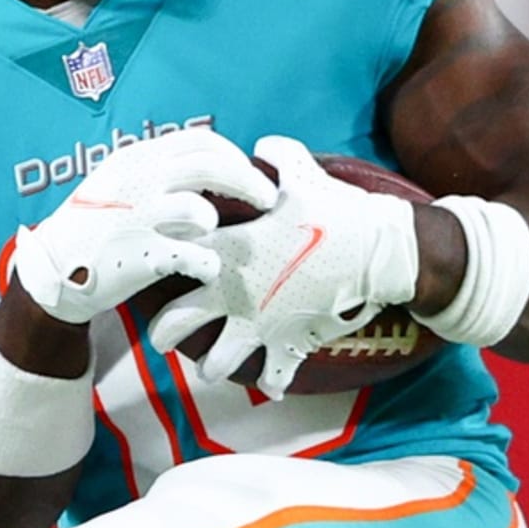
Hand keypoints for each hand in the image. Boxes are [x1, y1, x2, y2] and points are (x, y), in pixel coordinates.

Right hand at [13, 127, 276, 324]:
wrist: (51, 267)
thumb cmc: (93, 224)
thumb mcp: (119, 181)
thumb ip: (158, 170)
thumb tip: (210, 165)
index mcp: (136, 158)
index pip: (200, 141)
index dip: (235, 155)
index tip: (250, 173)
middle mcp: (138, 181)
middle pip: (211, 167)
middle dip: (250, 181)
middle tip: (269, 199)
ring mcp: (137, 219)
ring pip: (200, 211)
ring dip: (219, 223)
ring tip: (221, 235)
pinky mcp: (138, 258)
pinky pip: (192, 258)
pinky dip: (208, 264)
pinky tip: (207, 269)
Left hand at [147, 136, 419, 400]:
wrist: (377, 249)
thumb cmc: (331, 208)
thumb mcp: (297, 170)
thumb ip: (272, 154)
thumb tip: (262, 145)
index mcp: (225, 249)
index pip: (171, 260)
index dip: (155, 266)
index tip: (151, 270)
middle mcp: (234, 291)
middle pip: (177, 324)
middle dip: (164, 335)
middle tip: (161, 338)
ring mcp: (261, 323)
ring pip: (218, 363)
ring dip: (212, 366)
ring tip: (211, 365)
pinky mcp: (291, 344)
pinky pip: (274, 377)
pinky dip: (271, 382)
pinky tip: (269, 382)